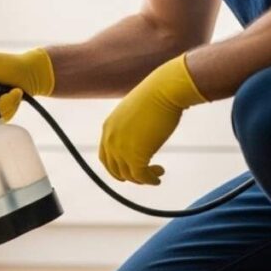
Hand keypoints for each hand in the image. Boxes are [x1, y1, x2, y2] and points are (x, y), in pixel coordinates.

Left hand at [99, 53, 206, 184]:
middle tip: (145, 175)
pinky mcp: (136, 156)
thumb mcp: (135, 113)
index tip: (129, 171)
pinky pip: (141, 176)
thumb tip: (142, 136)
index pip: (105, 155)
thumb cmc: (156, 96)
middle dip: (129, 175)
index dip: (116, 166)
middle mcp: (110, 139)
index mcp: (108, 128)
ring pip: (128, 175)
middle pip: (114, 168)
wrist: (164, 91)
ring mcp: (121, 148)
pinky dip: (150, 180)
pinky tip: (158, 178)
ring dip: (143, 178)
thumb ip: (132, 127)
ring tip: (157, 173)